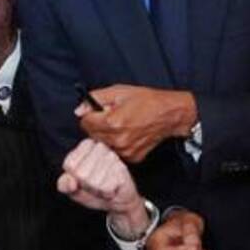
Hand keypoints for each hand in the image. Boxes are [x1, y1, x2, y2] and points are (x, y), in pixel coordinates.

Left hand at [57, 138, 148, 235]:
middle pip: (81, 174)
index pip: (70, 164)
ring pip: (93, 181)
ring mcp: (112, 157)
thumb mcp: (73, 189)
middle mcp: (99, 147)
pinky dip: (107, 193)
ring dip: (97, 190)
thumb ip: (64, 185)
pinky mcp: (122, 169)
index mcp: (85, 146)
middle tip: (94, 184)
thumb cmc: (93, 190)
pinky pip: (105, 187)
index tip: (81, 179)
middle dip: (86, 185)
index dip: (73, 177)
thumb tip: (70, 181)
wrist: (118, 200)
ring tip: (103, 186)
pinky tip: (112, 188)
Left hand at [77, 84, 197, 162]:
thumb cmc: (147, 101)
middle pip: (92, 135)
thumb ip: (96, 98)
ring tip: (122, 125)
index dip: (90, 115)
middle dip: (98, 125)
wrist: (170, 114)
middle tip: (111, 117)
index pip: (85, 123)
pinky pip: (116, 151)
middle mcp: (117, 139)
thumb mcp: (119, 91)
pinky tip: (129, 134)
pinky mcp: (132, 157)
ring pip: (103, 144)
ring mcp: (125, 151)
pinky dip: (118, 143)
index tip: (98, 112)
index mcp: (112, 122)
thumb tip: (79, 109)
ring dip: (107, 135)